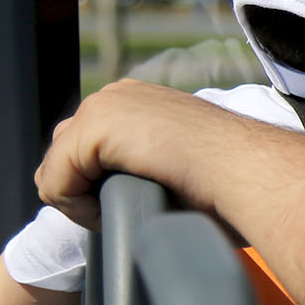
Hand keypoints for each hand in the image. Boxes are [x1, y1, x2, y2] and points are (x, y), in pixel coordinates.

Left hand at [35, 79, 234, 228]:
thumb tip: (127, 193)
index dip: (100, 184)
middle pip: (63, 155)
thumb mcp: (183, 161)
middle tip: (129, 207)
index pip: (86, 145)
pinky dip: (80, 209)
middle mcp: (116, 95)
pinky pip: (55, 184)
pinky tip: (119, 207)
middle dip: (85, 189)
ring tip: (127, 209)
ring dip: (84, 200)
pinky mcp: (92, 129)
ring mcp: (102, 107)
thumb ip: (149, 161)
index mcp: (138, 101)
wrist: (249, 169)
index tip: (138, 200)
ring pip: (56, 171)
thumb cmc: (234, 178)